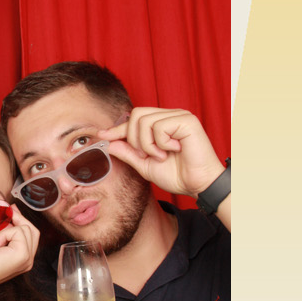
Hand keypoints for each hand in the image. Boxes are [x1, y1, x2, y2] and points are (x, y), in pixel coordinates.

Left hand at [0, 205, 37, 292]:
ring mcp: (27, 258)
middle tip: (7, 210)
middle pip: (33, 230)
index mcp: (22, 259)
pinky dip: (4, 234)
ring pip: (26, 228)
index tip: (11, 209)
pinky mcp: (22, 255)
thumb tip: (11, 215)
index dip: (22, 220)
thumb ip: (5, 233)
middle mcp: (28, 260)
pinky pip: (18, 232)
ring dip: (7, 230)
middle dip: (20, 218)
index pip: (30, 235)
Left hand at [97, 107, 224, 200]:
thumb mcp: (146, 165)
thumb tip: (109, 143)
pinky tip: (174, 150)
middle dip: (134, 139)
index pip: (134, 119)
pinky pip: (159, 126)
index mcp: (162, 124)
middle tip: (147, 155)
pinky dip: (161, 143)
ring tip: (161, 155)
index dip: (117, 128)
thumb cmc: (178, 176)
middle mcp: (170, 116)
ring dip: (147, 144)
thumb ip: (129, 153)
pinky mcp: (187, 120)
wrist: (199, 185)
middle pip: (136, 115)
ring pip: (144, 120)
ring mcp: (179, 116)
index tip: (102, 136)